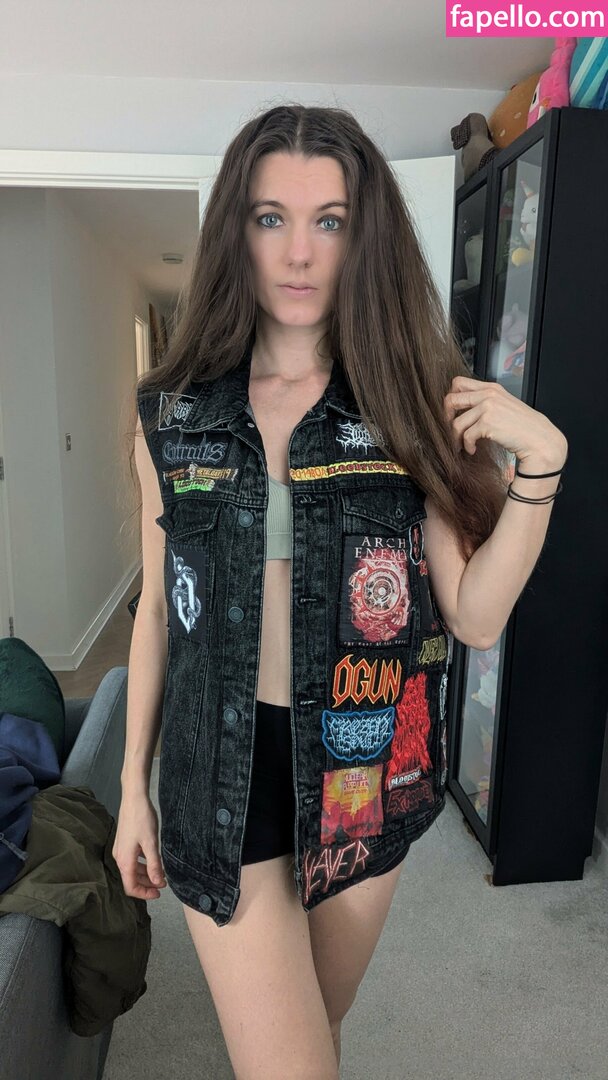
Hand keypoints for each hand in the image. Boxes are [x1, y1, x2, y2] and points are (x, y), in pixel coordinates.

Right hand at [112, 792, 166, 899]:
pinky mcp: (124, 842)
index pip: (130, 887)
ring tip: (161, 873)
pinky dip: (142, 864)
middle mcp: (119, 857)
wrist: (134, 798)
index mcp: (125, 860)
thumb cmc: (142, 819)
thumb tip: (158, 883)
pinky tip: (153, 860)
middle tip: (163, 884)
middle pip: (131, 879)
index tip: (159, 893)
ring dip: (145, 874)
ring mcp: (120, 849)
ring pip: (132, 869)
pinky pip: (132, 859)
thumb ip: (154, 865)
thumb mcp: (152, 843)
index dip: (144, 894)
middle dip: (147, 884)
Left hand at [444, 376, 567, 465]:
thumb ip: (485, 403)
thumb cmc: (522, 427)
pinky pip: (466, 435)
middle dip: (446, 418)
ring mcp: (488, 407)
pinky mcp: (488, 423)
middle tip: (450, 430)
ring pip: (456, 422)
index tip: (452, 413)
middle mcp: (488, 394)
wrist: (540, 440)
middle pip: (451, 399)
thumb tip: (462, 410)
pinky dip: (467, 446)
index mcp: (491, 388)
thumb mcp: (504, 406)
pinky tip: (472, 450)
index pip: (458, 382)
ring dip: (455, 437)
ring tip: (461, 445)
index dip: (451, 398)